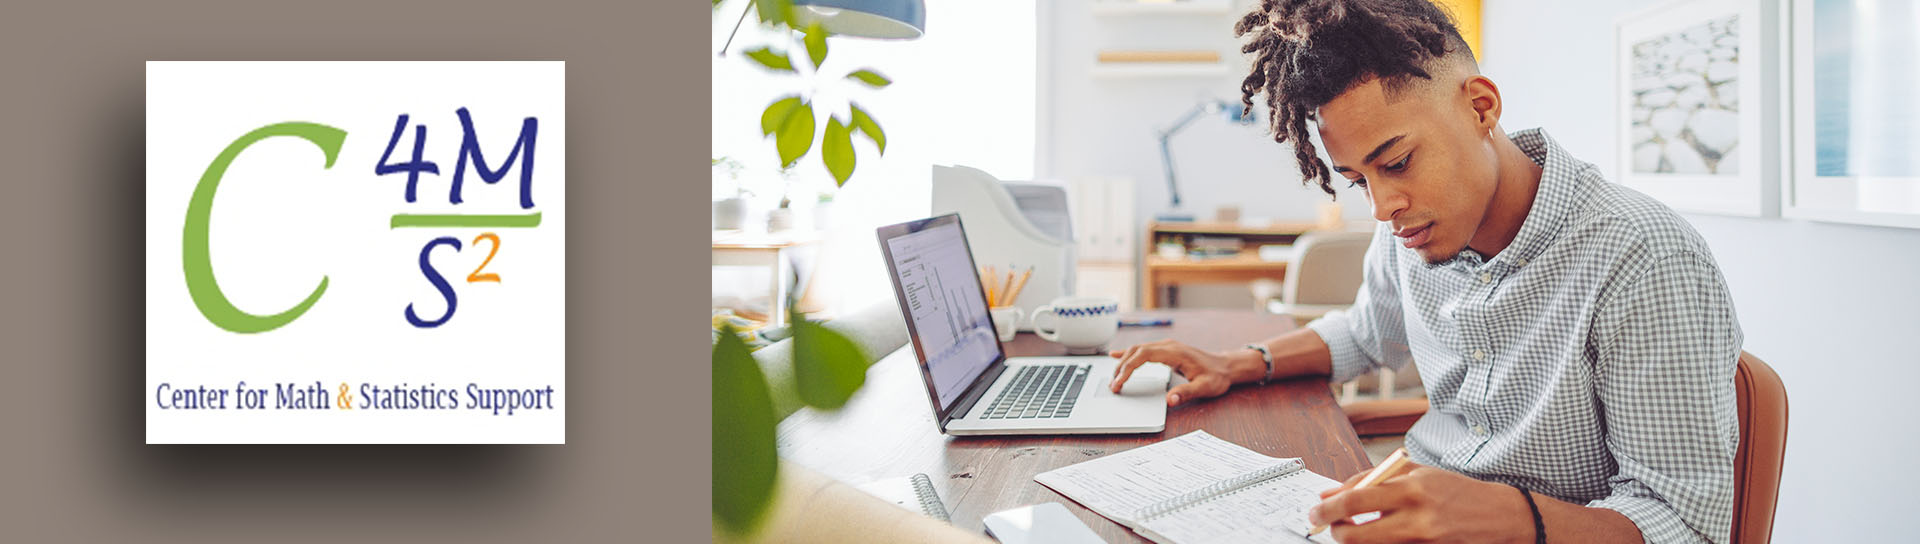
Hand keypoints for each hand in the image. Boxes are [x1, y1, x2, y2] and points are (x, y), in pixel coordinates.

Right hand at [1107, 339, 1245, 406]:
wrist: (1226, 366)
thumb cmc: (1216, 377)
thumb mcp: (1204, 387)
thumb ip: (1186, 393)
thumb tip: (1169, 400)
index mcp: (1175, 352)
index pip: (1143, 355)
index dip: (1128, 368)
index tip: (1119, 382)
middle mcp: (1168, 345)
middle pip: (1136, 351)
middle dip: (1121, 367)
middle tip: (1113, 386)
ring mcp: (1167, 346)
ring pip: (1137, 349)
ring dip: (1123, 362)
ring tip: (1114, 379)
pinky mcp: (1166, 350)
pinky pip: (1143, 350)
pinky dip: (1128, 354)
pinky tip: (1116, 356)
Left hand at [1308, 463, 1534, 543]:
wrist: (1500, 516)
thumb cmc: (1454, 490)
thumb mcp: (1414, 473)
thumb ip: (1368, 480)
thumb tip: (1328, 493)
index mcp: (1411, 490)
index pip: (1354, 502)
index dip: (1326, 510)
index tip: (1314, 511)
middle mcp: (1416, 520)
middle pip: (1355, 537)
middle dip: (1335, 533)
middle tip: (1329, 526)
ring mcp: (1422, 543)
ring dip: (1355, 541)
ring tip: (1356, 529)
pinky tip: (1381, 535)